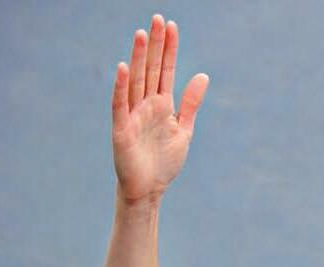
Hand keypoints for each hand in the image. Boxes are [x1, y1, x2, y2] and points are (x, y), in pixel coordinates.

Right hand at [111, 15, 208, 203]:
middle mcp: (146, 105)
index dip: (169, 49)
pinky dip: (121, 87)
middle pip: (151, 70)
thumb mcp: (184, 130)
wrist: (149, 190)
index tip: (172, 26)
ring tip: (142, 34)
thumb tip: (203, 75)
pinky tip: (124, 67)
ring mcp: (133, 115)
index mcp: (162, 104)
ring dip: (138, 58)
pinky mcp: (121, 129)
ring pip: (136, 81)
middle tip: (158, 19)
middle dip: (154, 46)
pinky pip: (120, 104)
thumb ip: (191, 103)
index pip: (165, 70)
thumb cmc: (164, 162)